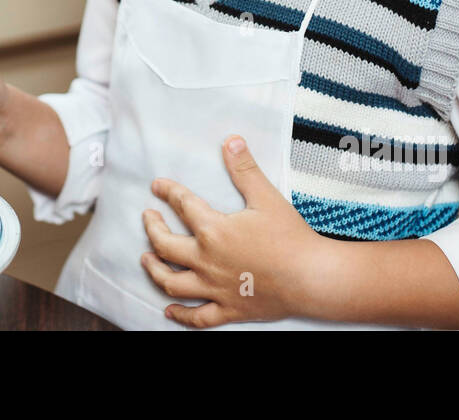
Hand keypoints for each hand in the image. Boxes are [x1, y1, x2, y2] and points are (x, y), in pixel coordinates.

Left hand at [140, 135, 342, 326]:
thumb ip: (245, 169)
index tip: (157, 186)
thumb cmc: (291, 238)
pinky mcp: (228, 309)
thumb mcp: (266, 197)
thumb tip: (231, 141)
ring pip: (173, 283)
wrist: (312, 278)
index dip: (168, 192)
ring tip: (146, 260)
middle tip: (148, 218)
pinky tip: (169, 311)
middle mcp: (207, 261)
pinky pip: (198, 317)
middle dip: (152, 229)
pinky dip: (181, 315)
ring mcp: (215, 288)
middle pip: (165, 246)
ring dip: (155, 271)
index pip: (182, 205)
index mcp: (214, 231)